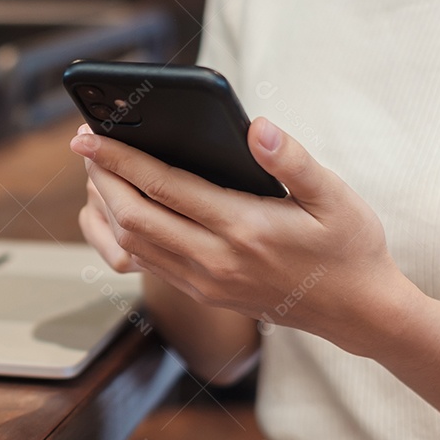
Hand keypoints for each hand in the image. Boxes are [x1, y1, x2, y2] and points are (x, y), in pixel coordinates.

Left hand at [70, 118, 415, 355]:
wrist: (357, 312)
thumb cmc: (348, 246)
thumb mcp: (334, 196)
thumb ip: (293, 160)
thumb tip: (257, 127)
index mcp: (243, 229)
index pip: (163, 187)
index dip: (119, 159)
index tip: (88, 137)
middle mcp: (215, 261)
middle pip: (133, 217)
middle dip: (100, 178)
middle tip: (82, 146)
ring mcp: (205, 283)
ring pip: (133, 244)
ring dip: (106, 206)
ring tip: (96, 171)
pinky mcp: (203, 294)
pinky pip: (146, 265)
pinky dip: (121, 236)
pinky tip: (117, 210)